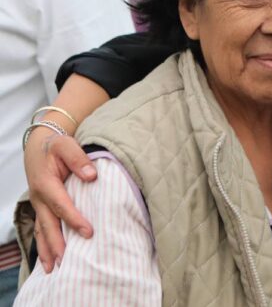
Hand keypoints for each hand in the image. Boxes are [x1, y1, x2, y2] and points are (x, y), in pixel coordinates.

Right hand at [24, 128, 95, 271]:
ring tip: (53, 269)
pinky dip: (44, 244)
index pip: (62, 205)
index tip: (88, 232)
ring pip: (41, 230)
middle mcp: (39, 197)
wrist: (39, 146)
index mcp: (46, 183)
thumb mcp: (66, 145)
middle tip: (67, 261)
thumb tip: (91, 176)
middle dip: (56, 243)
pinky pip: (41, 228)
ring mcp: (38, 204)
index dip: (74, 219)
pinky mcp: (41, 207)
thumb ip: (79, 159)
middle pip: (48, 224)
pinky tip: (49, 258)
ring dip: (47, 249)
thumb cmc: (56, 145)